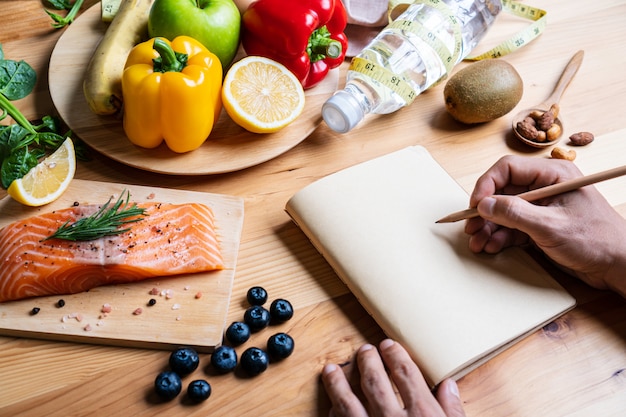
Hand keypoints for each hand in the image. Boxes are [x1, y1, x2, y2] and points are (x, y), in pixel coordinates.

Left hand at [321, 339, 465, 416]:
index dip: (396, 356)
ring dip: (337, 384)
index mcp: (422, 415)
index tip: (389, 346)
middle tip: (363, 351)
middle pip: (374, 380)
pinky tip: (332, 408)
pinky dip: (334, 414)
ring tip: (331, 370)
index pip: (405, 374)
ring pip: (347, 401)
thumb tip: (449, 386)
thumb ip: (453, 412)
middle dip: (367, 362)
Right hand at [465, 155, 625, 295]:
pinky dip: (500, 236)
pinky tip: (492, 246)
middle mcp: (545, 187)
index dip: (486, 186)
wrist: (619, 266)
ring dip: (489, 227)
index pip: (507, 169)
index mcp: (552, 175)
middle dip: (484, 212)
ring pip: (504, 211)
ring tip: (478, 243)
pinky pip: (512, 226)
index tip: (475, 206)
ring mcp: (542, 206)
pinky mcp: (541, 225)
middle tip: (471, 228)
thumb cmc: (598, 241)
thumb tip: (484, 204)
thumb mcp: (551, 227)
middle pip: (502, 191)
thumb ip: (515, 213)